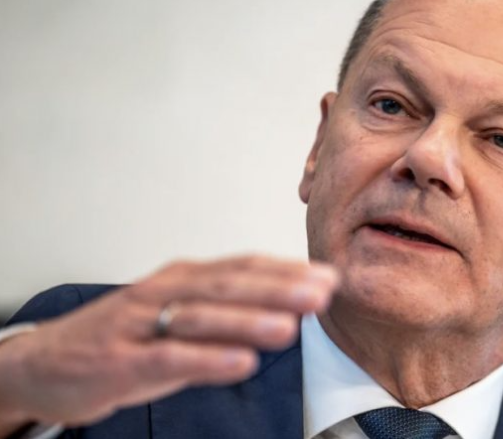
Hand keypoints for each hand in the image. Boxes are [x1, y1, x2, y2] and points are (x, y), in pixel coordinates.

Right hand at [0, 256, 338, 428]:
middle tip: (321, 293)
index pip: (241, 268)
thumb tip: (288, 312)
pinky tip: (241, 362)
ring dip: (248, 319)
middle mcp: (164, 292)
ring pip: (201, 316)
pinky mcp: (120, 360)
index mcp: (182, 279)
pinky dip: (207, 358)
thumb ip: (227, 318)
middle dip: (279, 288)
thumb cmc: (122, 339)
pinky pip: (168, 357)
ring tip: (290, 325)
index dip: (285, 271)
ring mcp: (140, 324)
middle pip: (227, 285)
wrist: (45, 362)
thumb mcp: (178, 321)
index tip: (328, 277)